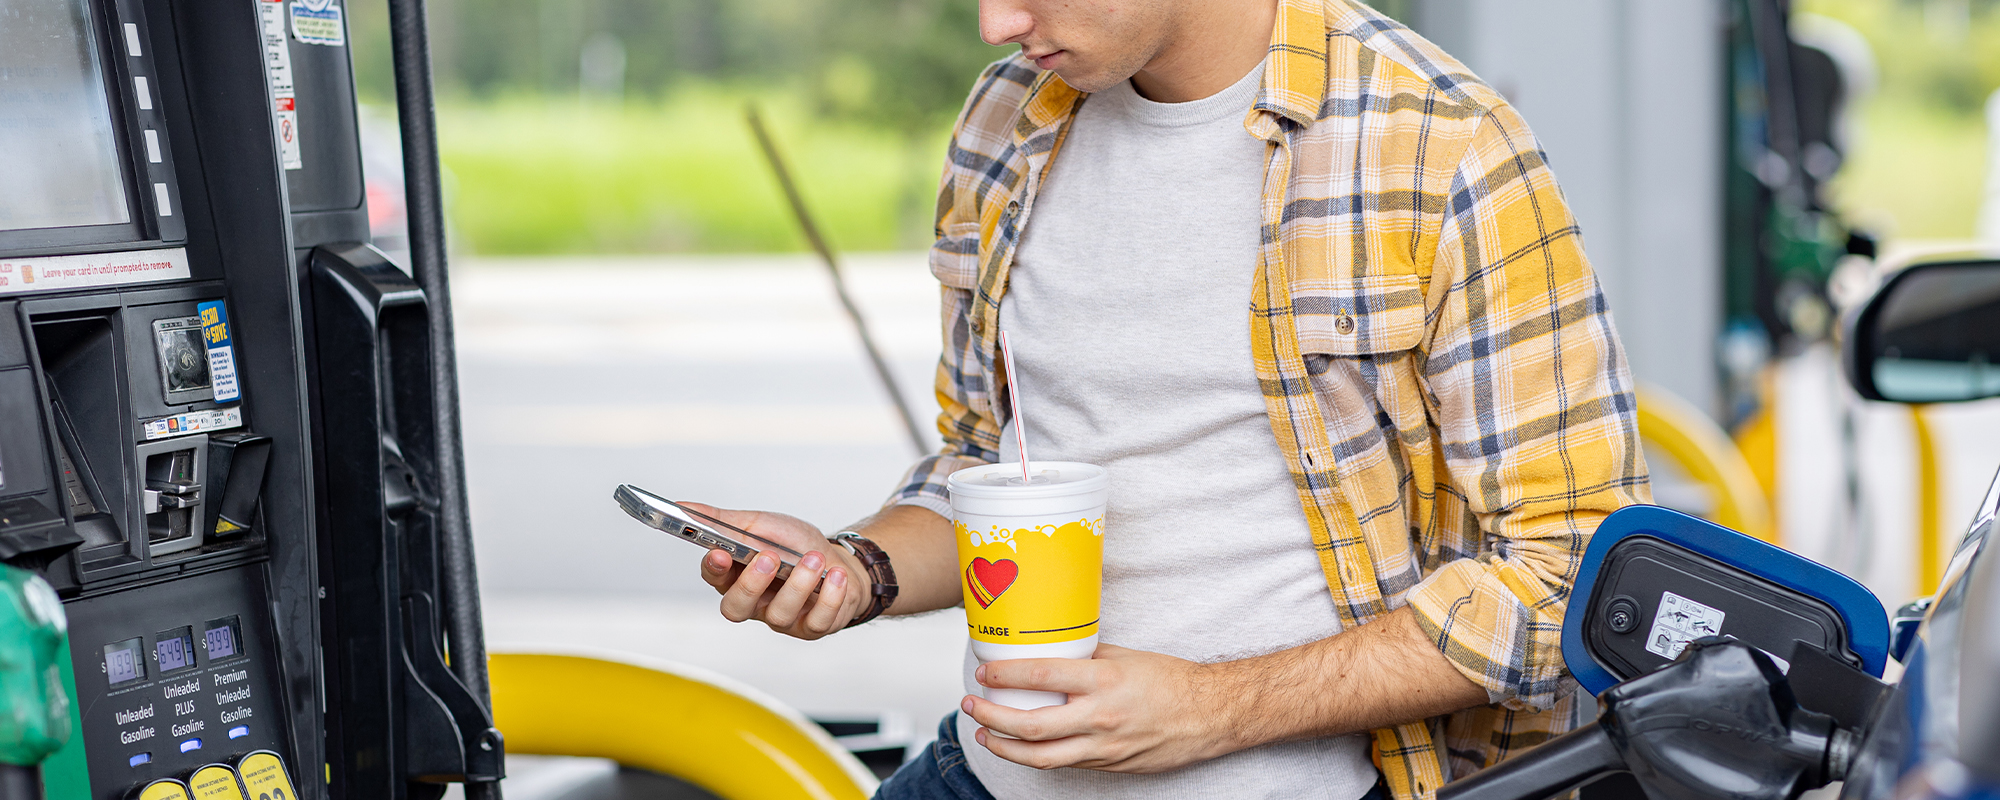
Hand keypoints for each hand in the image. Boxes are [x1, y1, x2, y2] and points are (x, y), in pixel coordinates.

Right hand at [685, 503, 867, 639]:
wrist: (839, 561)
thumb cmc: (794, 545)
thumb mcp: (760, 525)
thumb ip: (724, 521)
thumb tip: (684, 507)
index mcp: (736, 576)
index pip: (714, 577)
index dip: (714, 568)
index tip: (721, 553)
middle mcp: (754, 602)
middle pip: (737, 607)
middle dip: (752, 583)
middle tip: (769, 557)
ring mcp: (782, 618)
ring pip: (779, 614)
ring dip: (799, 583)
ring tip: (814, 558)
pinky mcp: (811, 627)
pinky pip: (816, 621)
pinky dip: (829, 596)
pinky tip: (835, 575)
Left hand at [960, 643, 1233, 772]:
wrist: (1209, 715)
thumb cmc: (1172, 681)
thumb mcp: (1125, 656)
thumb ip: (1086, 656)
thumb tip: (1052, 649)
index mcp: (1103, 681)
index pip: (1041, 676)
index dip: (1005, 675)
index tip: (985, 671)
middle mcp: (1100, 716)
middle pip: (1030, 726)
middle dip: (993, 717)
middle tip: (972, 704)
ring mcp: (1103, 746)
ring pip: (1041, 757)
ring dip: (1005, 747)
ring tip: (986, 733)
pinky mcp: (1108, 764)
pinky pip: (1064, 763)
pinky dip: (1038, 755)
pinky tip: (1023, 746)